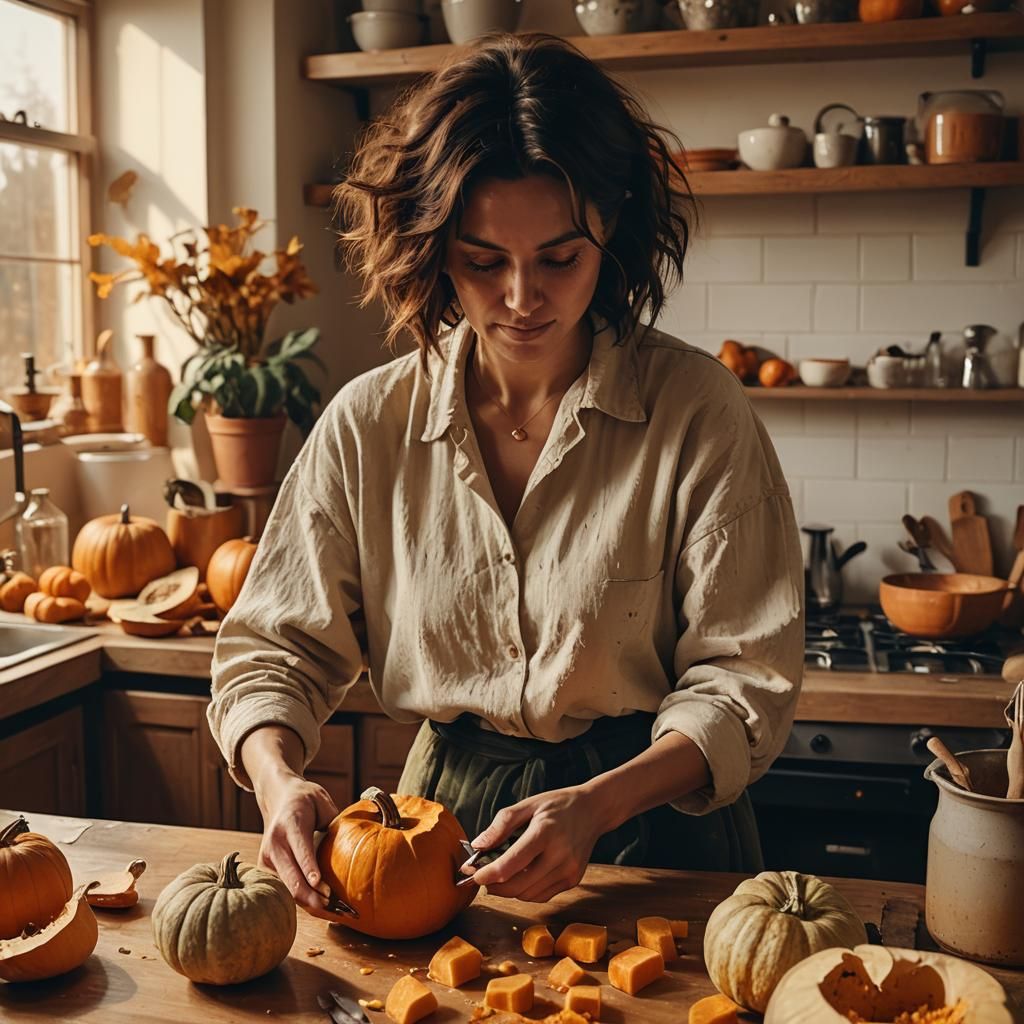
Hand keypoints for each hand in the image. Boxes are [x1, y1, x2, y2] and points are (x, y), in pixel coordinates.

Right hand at [255, 769, 347, 921]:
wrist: (277, 797)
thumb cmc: (306, 799)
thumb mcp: (322, 801)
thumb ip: (334, 820)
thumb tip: (354, 842)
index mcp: (290, 824)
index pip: (300, 850)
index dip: (310, 869)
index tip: (321, 886)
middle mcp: (275, 844)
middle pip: (292, 879)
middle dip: (313, 897)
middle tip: (337, 908)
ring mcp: (268, 859)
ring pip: (289, 890)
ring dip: (311, 904)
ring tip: (335, 914)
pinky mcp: (266, 870)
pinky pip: (286, 890)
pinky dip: (304, 901)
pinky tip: (322, 908)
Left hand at [462, 786, 603, 902]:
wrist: (594, 810)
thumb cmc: (557, 805)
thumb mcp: (527, 805)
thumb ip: (501, 825)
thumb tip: (478, 845)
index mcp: (545, 833)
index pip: (510, 864)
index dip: (487, 874)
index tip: (472, 873)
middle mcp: (559, 856)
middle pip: (517, 886)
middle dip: (494, 886)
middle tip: (481, 877)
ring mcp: (568, 871)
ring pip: (528, 895)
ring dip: (508, 890)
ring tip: (499, 876)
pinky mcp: (573, 880)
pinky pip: (541, 895)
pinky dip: (525, 891)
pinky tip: (520, 877)